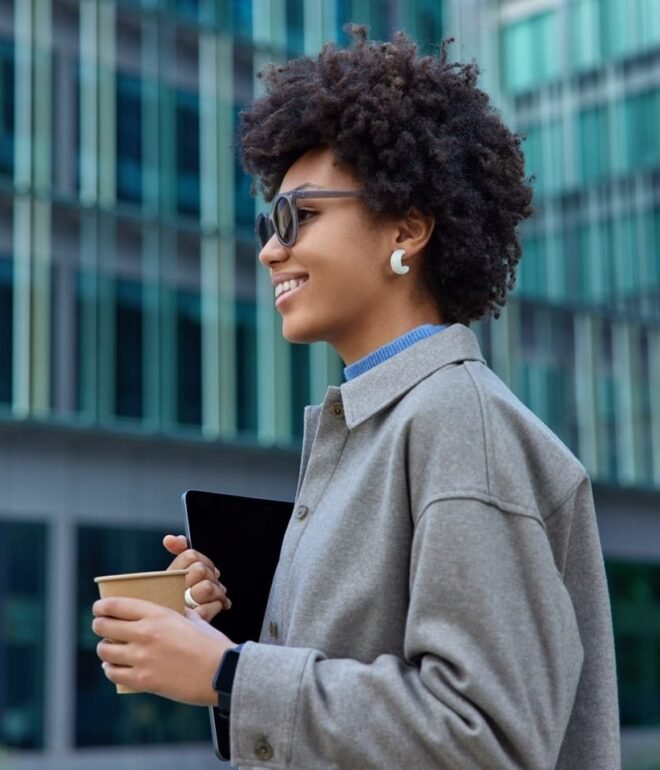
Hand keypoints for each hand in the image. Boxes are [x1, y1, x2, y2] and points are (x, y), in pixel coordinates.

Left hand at [92, 597, 235, 704]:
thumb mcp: (192, 618)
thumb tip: (166, 611)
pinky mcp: (143, 680)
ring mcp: (142, 658)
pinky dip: (110, 668)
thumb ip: (175, 613)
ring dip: (104, 648)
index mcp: (157, 614)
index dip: (102, 605)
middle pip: (105, 626)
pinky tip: (113, 666)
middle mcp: (145, 634)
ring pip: (105, 650)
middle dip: (99, 625)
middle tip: (101, 626)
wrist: (221, 671)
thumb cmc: (211, 643)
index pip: (116, 605)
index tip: (99, 607)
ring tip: (109, 647)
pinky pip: (113, 673)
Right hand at [163, 534, 230, 621]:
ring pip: (206, 588)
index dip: (204, 560)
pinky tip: (216, 607)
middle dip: (212, 576)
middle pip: (200, 569)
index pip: (189, 555)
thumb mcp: (178, 572)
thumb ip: (178, 550)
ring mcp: (180, 607)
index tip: (208, 569)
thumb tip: (172, 539)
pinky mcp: (189, 623)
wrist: (172, 628)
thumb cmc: (177, 598)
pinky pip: (208, 610)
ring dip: (217, 592)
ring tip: (218, 596)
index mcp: (169, 575)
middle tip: (214, 583)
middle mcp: (172, 590)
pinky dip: (217, 607)